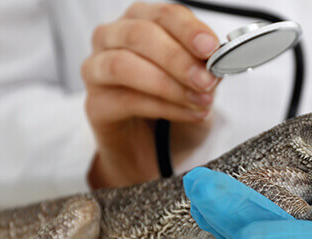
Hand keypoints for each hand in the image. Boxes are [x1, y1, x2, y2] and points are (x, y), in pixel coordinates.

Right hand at [83, 2, 220, 188]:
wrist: (150, 151)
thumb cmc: (172, 106)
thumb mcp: (197, 83)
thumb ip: (204, 68)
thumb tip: (217, 63)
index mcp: (141, 21)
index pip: (164, 15)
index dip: (188, 29)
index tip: (211, 48)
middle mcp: (112, 38)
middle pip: (139, 34)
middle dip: (178, 58)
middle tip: (206, 80)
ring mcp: (97, 69)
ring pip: (123, 64)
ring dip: (168, 84)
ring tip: (200, 101)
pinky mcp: (95, 104)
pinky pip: (125, 100)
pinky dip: (162, 107)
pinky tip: (188, 114)